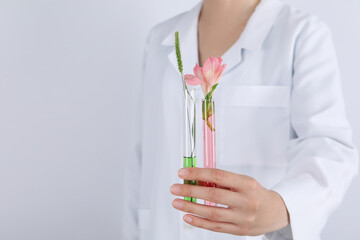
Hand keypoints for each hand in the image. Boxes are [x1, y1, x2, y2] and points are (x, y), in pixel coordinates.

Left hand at [169, 167, 289, 235]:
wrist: (275, 212)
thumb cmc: (255, 193)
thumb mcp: (243, 182)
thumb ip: (222, 181)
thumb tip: (196, 179)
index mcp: (247, 184)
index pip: (219, 176)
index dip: (199, 174)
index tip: (182, 172)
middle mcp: (246, 201)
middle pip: (213, 196)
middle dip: (191, 191)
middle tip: (175, 188)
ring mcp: (243, 218)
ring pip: (212, 213)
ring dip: (191, 207)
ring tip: (176, 202)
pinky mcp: (239, 230)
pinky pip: (216, 227)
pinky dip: (200, 222)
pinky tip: (187, 217)